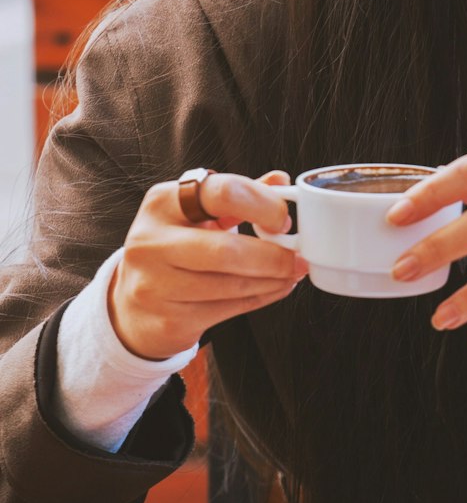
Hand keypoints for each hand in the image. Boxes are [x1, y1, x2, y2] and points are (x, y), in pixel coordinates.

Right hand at [109, 171, 307, 360]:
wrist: (132, 305)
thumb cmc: (174, 249)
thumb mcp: (198, 214)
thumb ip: (238, 196)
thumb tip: (280, 181)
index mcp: (162, 203)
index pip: (221, 193)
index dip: (262, 205)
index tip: (284, 220)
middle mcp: (151, 241)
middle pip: (225, 249)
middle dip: (273, 255)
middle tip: (299, 257)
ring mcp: (154, 284)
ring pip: (230, 285)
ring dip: (272, 280)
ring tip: (292, 273)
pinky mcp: (167, 320)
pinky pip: (227, 310)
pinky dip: (260, 299)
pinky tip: (275, 289)